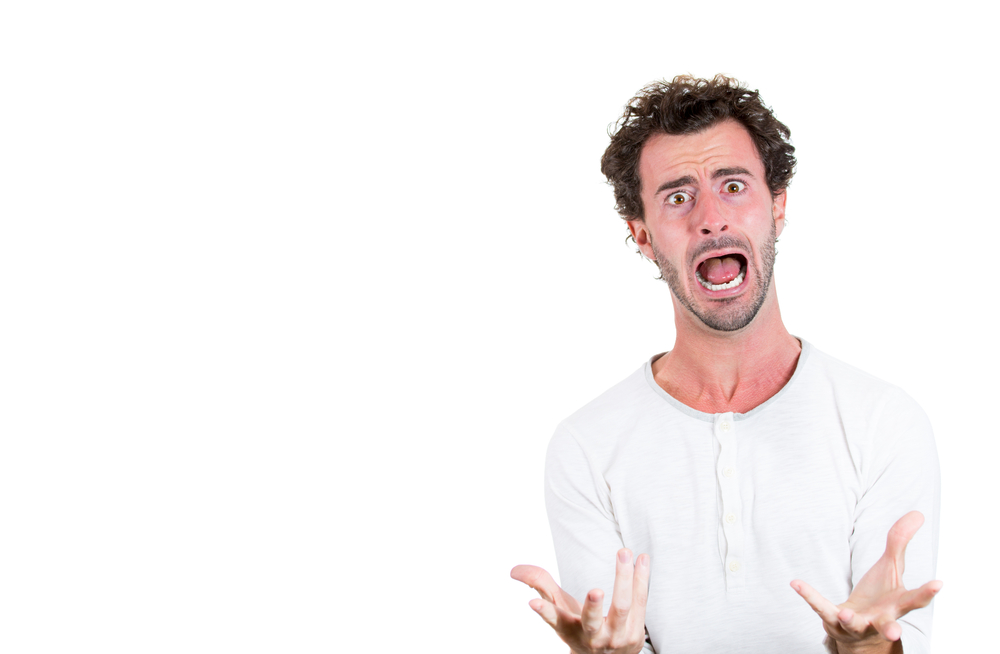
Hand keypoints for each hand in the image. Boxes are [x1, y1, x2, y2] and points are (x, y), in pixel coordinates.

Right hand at [511, 548, 649, 653]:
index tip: (531, 604)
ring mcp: (617, 636)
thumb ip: (539, 585)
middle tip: (595, 591)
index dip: (544, 612)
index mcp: (569, 630)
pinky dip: (641, 579)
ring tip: (624, 552)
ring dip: (625, 579)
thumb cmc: (579, 626)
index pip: (554, 620)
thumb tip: (514, 570)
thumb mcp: (559, 610)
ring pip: (622, 607)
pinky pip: (640, 602)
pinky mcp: (637, 631)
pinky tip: (642, 559)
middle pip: (593, 621)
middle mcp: (593, 637)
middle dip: (593, 607)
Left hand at [791, 511, 942, 652]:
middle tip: (895, 633)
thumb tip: (917, 513)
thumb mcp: (891, 568)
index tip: (938, 583)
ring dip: (849, 619)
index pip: (915, 600)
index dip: (927, 592)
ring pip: (854, 624)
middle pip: (888, 625)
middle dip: (891, 630)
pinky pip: (820, 608)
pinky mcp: (833, 621)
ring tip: (845, 613)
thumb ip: (900, 542)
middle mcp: (880, 619)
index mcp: (897, 606)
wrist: (860, 630)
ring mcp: (857, 624)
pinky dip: (809, 596)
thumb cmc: (880, 597)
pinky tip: (796, 583)